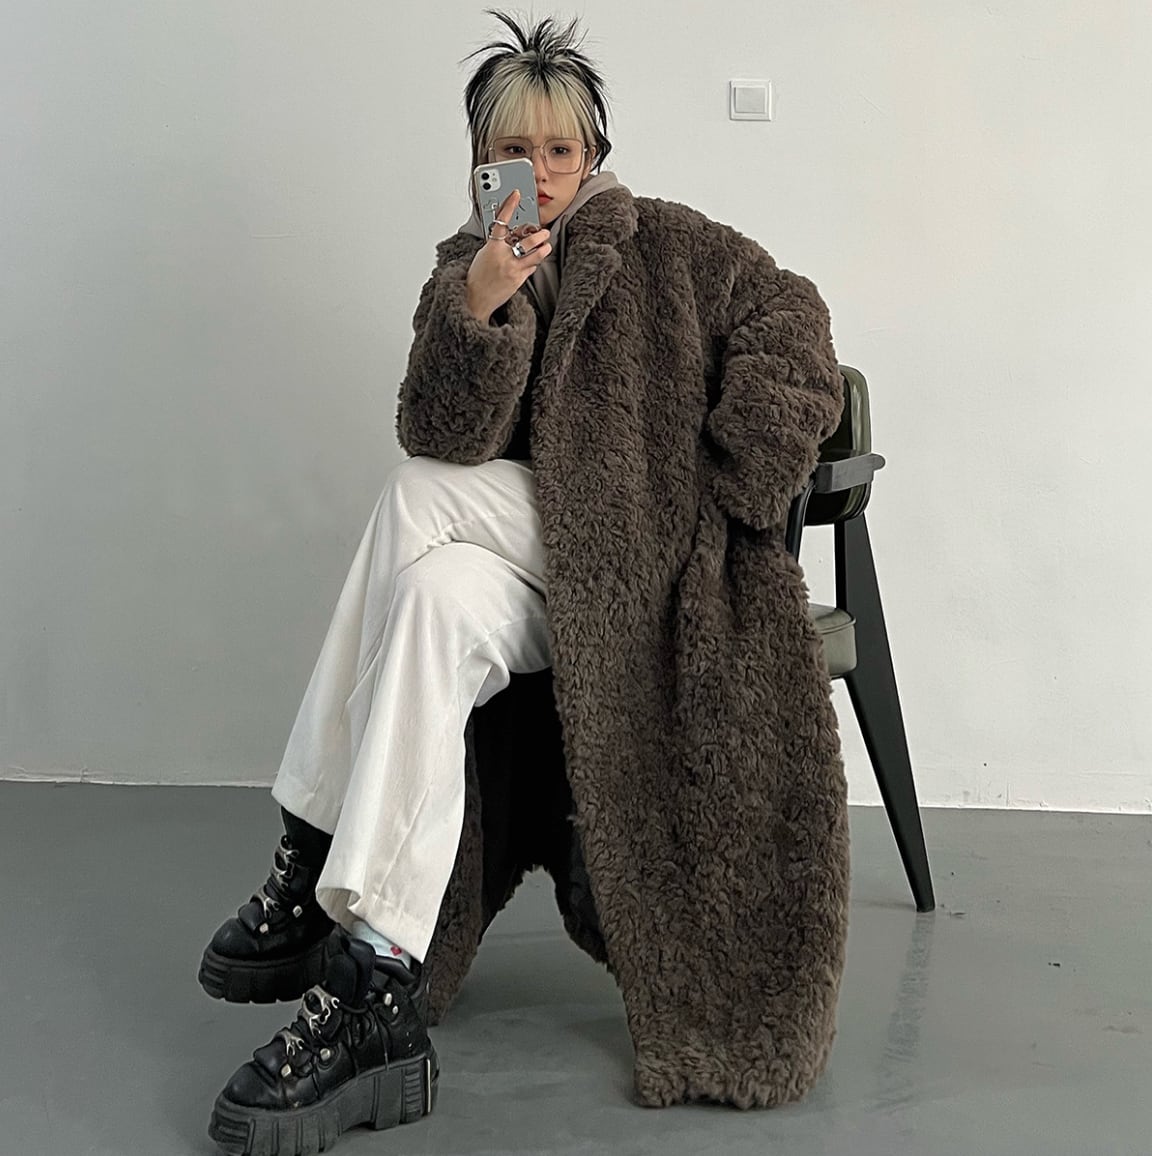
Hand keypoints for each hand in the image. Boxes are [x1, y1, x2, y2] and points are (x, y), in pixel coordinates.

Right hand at [466, 188, 551, 322]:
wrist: (475, 299)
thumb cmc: (476, 278)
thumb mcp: (482, 254)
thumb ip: (496, 244)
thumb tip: (507, 234)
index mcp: (492, 247)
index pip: (502, 221)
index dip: (509, 205)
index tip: (516, 194)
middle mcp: (504, 257)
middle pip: (527, 240)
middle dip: (539, 234)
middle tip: (544, 231)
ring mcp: (513, 269)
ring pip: (536, 255)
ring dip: (544, 248)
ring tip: (546, 245)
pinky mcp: (518, 281)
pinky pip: (531, 269)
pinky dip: (534, 263)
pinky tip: (533, 262)